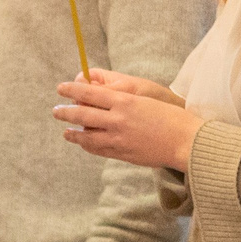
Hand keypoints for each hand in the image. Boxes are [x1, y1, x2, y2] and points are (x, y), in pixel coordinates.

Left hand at [56, 75, 203, 169]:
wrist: (185, 140)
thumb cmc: (168, 115)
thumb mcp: (144, 98)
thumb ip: (120, 99)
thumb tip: (98, 95)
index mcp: (124, 101)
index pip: (90, 93)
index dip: (72, 90)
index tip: (61, 88)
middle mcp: (118, 119)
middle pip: (82, 114)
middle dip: (65, 112)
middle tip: (55, 110)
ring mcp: (119, 139)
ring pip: (87, 136)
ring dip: (73, 134)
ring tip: (66, 132)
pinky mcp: (123, 154)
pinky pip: (98, 150)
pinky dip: (88, 146)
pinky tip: (83, 143)